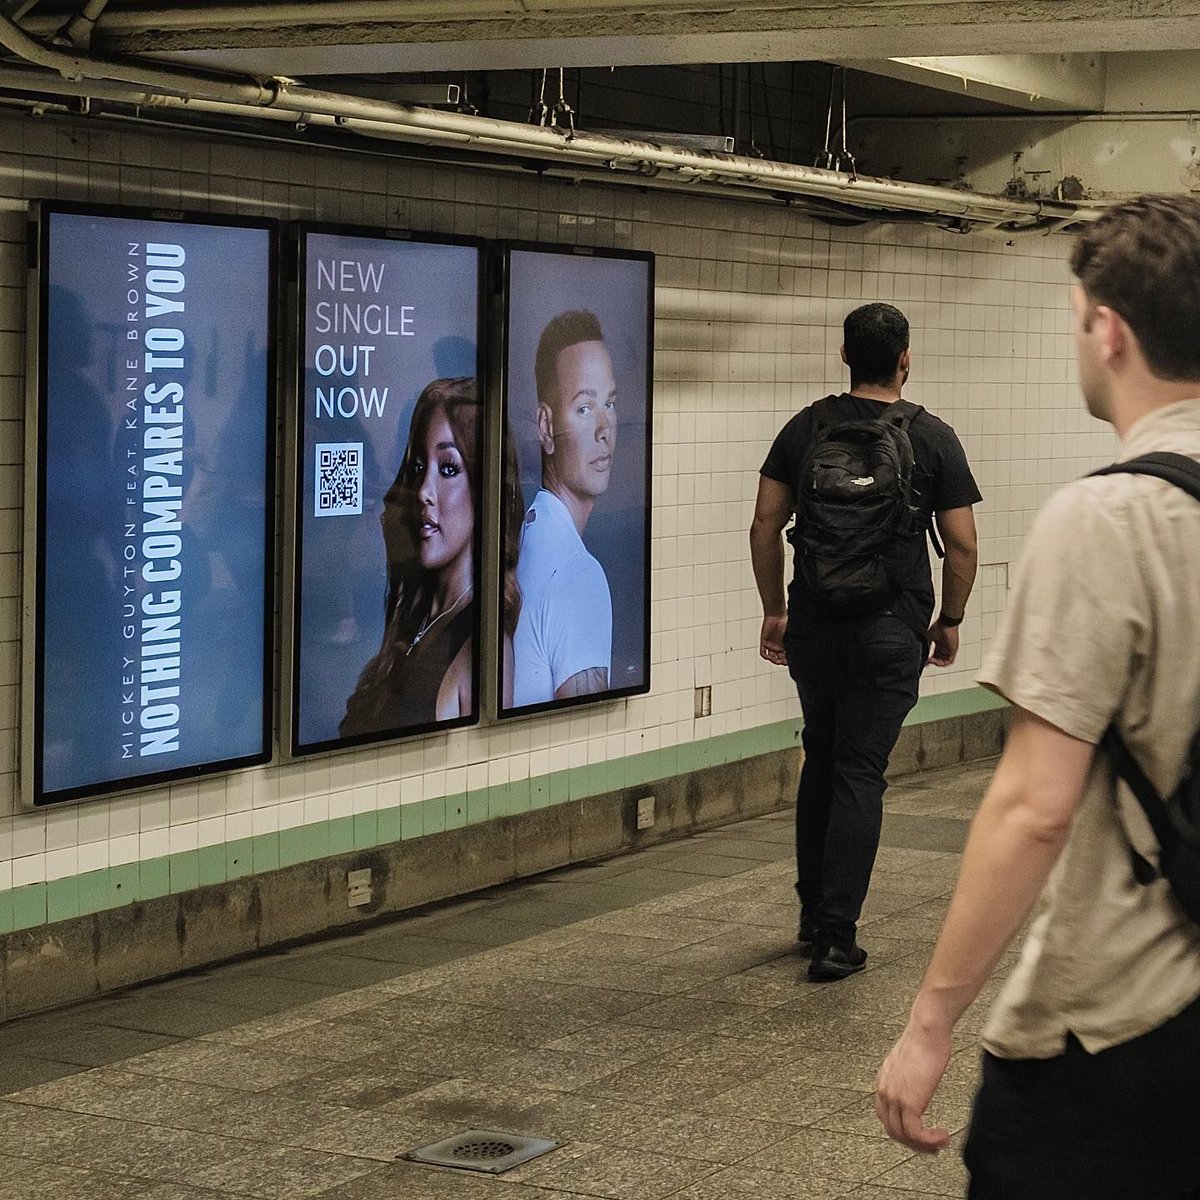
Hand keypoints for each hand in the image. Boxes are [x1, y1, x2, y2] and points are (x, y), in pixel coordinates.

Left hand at [759, 614, 787, 666]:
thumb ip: (791, 644)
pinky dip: (766, 656)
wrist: (776, 615)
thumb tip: (795, 652)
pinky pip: (763, 653)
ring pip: (771, 657)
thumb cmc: (784, 623)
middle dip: (781, 661)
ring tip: (777, 659)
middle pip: (779, 659)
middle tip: (783, 660)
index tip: (790, 661)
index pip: (786, 657)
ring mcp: (770, 645)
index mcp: (785, 645)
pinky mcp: (764, 642)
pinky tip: (769, 656)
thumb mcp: (790, 635)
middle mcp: (778, 646)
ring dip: (774, 660)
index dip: (787, 661)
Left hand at [875, 1023, 952, 1153]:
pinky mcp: (909, 1102)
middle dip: (914, 1144)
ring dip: (924, 1146)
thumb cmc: (923, 1041)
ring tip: (941, 1143)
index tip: (918, 1136)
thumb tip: (917, 1087)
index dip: (902, 1131)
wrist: (926, 1032)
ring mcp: (894, 1098)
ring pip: (903, 1136)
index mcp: (883, 1083)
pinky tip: (944, 1136)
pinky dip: (930, 1140)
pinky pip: (916, 1133)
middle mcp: (884, 1091)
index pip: (886, 1117)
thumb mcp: (908, 1064)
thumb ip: (907, 1079)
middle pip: (893, 1131)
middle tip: (932, 1147)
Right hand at [926, 620, 958, 666]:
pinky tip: (935, 662)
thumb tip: (921, 653)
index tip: (923, 661)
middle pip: (938, 659)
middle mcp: (944, 648)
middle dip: (931, 662)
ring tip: (930, 661)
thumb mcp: (929, 638)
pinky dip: (942, 663)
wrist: (946, 623)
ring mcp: (949, 650)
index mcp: (939, 644)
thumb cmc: (938, 627)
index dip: (928, 659)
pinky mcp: (953, 651)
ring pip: (943, 661)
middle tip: (925, 663)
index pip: (934, 655)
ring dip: (936, 663)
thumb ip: (926, 646)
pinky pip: (949, 661)